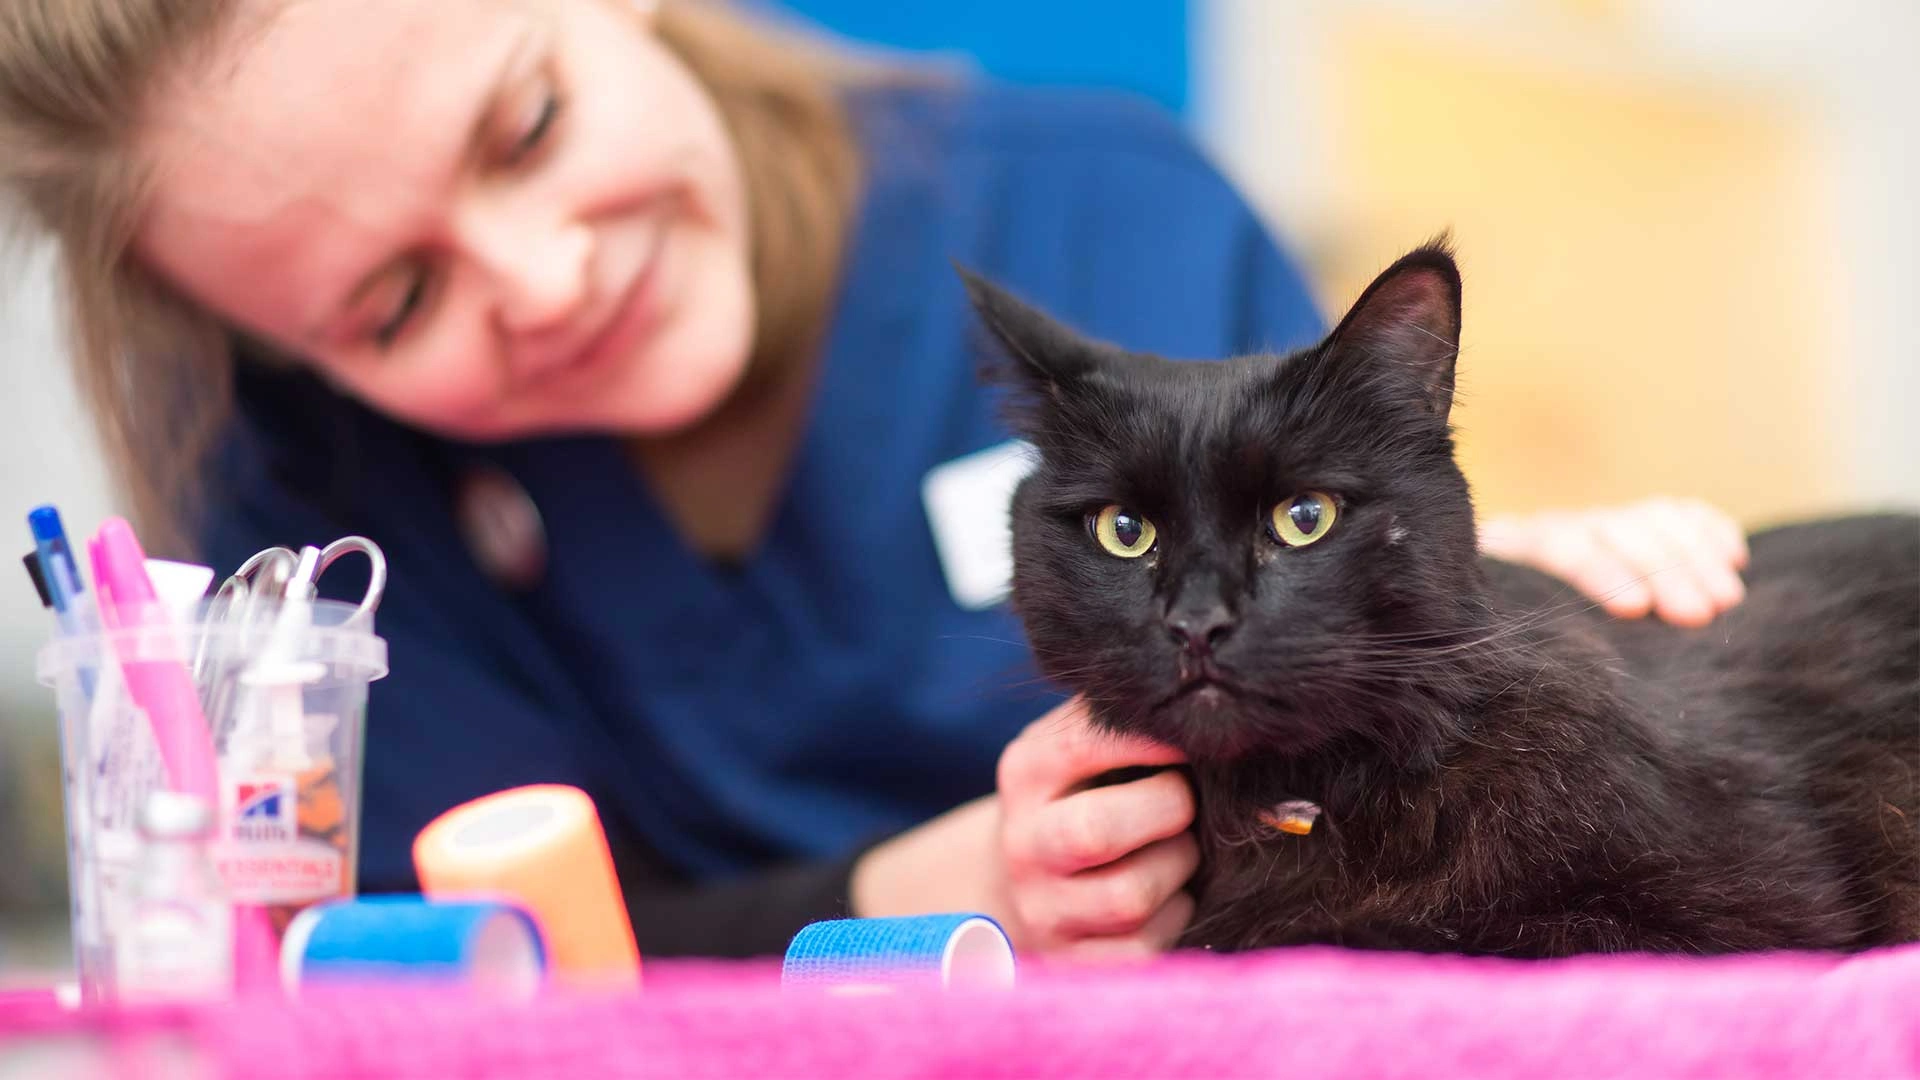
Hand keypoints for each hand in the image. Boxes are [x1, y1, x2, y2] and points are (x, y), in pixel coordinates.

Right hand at [996, 698, 1195, 960]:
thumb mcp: (1077, 750)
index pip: (1085, 743)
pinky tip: (1169, 895)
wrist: (1023, 879)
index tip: (1192, 739)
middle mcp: (1024, 844)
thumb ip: (1121, 724)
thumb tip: (1200, 713)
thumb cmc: (1077, 797)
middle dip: (1166, 811)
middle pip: (1096, 832)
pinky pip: (1142, 947)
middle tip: (1186, 802)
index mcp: (1025, 774)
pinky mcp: (1072, 961)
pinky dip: (1174, 917)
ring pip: (1129, 897)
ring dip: (1177, 867)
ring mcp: (1044, 910)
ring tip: (1180, 848)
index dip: (1152, 740)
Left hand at [1479, 497, 1748, 626]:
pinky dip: (1711, 530)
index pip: (1563, 549)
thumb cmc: (1523, 641)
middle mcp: (1567, 528)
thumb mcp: (1518, 638)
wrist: (1519, 605)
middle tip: (1699, 614)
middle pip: (1618, 532)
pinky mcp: (1645, 522)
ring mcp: (1609, 521)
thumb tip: (1569, 670)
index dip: (1601, 574)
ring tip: (1727, 600)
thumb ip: (1538, 641)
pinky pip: (1684, 513)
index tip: (1634, 608)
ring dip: (1696, 556)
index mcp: (1521, 550)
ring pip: (1655, 518)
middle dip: (1663, 571)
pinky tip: (1735, 557)